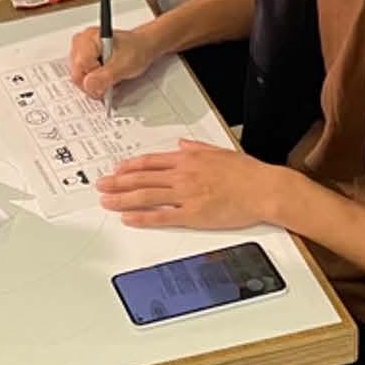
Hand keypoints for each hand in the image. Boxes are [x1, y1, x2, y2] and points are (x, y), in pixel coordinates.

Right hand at [67, 25, 157, 98]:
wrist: (142, 46)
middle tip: (109, 83)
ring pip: (79, 76)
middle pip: (77, 73)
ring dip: (94, 82)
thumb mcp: (124, 65)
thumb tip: (89, 85)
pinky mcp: (83, 57)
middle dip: (93, 83)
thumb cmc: (136, 49)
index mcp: (89, 39)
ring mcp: (80, 50)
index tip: (107, 85)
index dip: (93, 81)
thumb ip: (105, 76)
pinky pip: (82, 75)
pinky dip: (94, 80)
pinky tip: (105, 76)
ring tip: (110, 76)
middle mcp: (81, 42)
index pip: (79, 68)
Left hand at [95, 141, 290, 228]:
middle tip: (101, 185)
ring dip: (123, 199)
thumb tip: (181, 145)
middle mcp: (182, 175)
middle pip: (142, 178)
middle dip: (118, 182)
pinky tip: (129, 218)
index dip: (130, 167)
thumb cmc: (247, 172)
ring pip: (146, 196)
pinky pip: (162, 216)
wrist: (263, 189)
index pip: (151, 162)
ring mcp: (186, 195)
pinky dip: (143, 218)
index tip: (116, 170)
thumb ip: (196, 148)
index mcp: (187, 159)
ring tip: (106, 201)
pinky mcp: (193, 214)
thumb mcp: (218, 151)